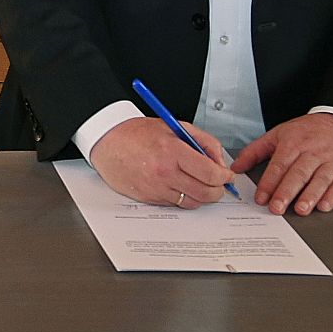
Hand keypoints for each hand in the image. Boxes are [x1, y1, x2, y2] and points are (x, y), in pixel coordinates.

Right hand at [90, 117, 232, 208]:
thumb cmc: (137, 132)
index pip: (210, 173)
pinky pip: (175, 204)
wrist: (106, 141)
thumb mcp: (174, 126)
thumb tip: (219, 161)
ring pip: (192, 202)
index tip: (226, 174)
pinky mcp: (148, 198)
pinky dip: (183, 197)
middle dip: (218, 190)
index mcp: (172, 151)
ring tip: (199, 183)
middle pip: (206, 193)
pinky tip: (179, 185)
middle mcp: (164, 172)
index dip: (224, 176)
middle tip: (218, 183)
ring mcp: (155, 188)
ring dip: (202, 196)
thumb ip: (203, 141)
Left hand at [232, 113, 332, 215]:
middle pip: (298, 173)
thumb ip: (255, 151)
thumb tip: (236, 167)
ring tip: (301, 210)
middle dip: (286, 192)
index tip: (261, 198)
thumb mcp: (278, 134)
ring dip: (310, 196)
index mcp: (293, 142)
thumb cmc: (307, 132)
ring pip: (320, 179)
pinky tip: (325, 205)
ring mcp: (332, 160)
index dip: (269, 183)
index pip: (279, 164)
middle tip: (277, 208)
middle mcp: (313, 151)